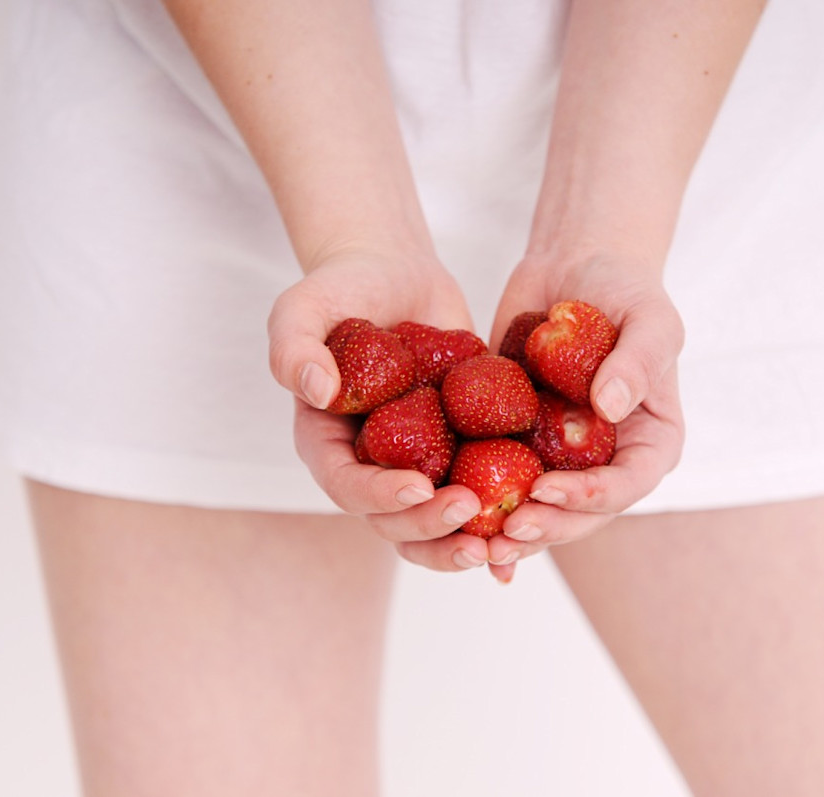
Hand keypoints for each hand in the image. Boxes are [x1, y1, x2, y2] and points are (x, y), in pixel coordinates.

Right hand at [268, 250, 491, 572]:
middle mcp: (371, 466)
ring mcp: (416, 462)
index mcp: (328, 445)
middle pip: (393, 521)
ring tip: (499, 540)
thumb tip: (317, 390)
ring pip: (434, 525)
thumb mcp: (302, 309)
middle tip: (470, 507)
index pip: (348, 488)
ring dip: (462, 543)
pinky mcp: (457, 451)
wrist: (396, 274)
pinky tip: (531, 524)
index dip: (380, 496)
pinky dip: (498, 519)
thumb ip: (293, 349)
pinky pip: (477, 493)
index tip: (420, 486)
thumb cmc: (342, 289)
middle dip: (430, 526)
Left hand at [483, 252, 685, 580]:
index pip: (625, 486)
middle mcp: (608, 461)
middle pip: (580, 514)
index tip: (544, 489)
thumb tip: (607, 409)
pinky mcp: (521, 444)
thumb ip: (637, 362)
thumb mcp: (648, 318)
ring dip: (510, 533)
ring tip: (473, 545)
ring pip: (540, 510)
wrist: (574, 267)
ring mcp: (563, 458)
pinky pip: (501, 481)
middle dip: (544, 527)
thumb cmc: (624, 288)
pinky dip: (479, 506)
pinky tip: (448, 524)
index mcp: (650, 443)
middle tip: (503, 532)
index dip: (587, 498)